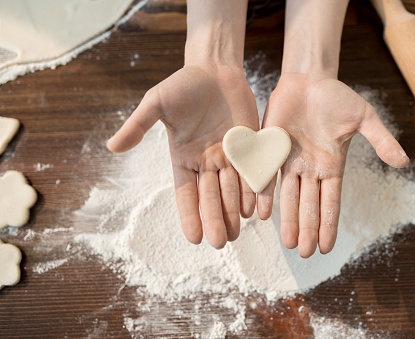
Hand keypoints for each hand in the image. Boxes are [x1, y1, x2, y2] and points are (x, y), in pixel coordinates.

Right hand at [107, 65, 258, 247]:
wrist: (214, 70)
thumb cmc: (183, 85)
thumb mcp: (156, 102)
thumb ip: (138, 125)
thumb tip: (111, 147)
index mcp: (183, 157)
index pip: (186, 193)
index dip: (189, 214)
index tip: (194, 238)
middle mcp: (206, 162)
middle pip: (211, 196)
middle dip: (214, 219)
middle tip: (219, 242)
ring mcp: (228, 156)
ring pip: (232, 189)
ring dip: (233, 212)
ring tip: (236, 233)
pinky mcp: (249, 146)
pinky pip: (251, 172)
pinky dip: (253, 191)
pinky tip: (255, 210)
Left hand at [259, 73, 409, 257]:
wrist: (308, 79)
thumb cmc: (337, 97)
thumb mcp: (364, 117)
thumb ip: (381, 139)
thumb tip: (404, 162)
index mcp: (332, 165)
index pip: (331, 202)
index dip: (328, 224)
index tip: (326, 248)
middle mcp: (310, 168)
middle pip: (309, 205)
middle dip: (307, 229)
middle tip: (304, 253)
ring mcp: (290, 161)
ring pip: (289, 196)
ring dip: (288, 219)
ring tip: (288, 243)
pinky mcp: (271, 149)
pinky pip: (267, 176)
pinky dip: (265, 194)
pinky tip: (262, 213)